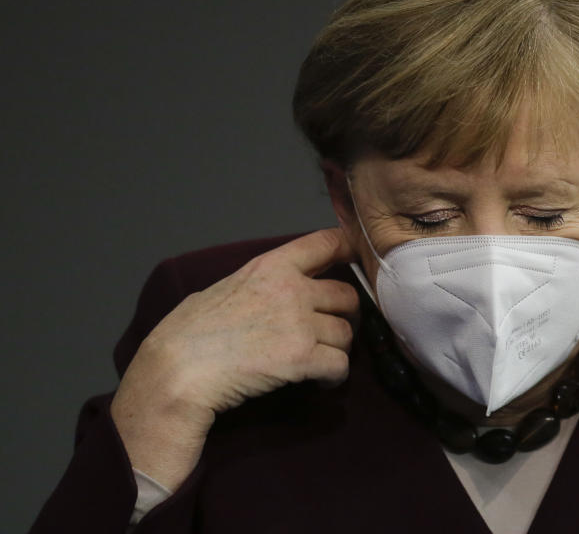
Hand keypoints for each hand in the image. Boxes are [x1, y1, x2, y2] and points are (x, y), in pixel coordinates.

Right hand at [111, 228, 358, 490]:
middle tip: (332, 330)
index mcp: (270, 266)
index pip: (324, 243)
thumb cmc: (184, 333)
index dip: (346, 249)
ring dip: (337, 349)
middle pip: (347, 295)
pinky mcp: (303, 358)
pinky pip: (340, 365)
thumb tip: (260, 294)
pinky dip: (334, 376)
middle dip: (345, 314)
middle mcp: (292, 289)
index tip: (354, 258)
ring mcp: (300, 323)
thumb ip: (254, 285)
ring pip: (346, 334)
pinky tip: (320, 382)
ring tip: (321, 361)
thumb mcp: (220, 289)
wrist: (177, 370)